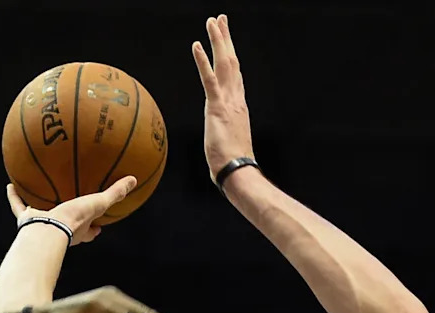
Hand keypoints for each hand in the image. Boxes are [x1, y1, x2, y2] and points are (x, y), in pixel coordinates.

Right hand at [7, 177, 136, 245]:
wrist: (47, 231)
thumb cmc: (73, 222)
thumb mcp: (98, 204)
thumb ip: (114, 194)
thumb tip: (133, 180)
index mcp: (78, 231)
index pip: (90, 232)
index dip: (96, 229)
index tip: (100, 225)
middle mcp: (60, 231)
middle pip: (66, 227)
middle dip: (68, 219)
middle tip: (69, 208)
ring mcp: (42, 227)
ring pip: (41, 216)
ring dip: (39, 207)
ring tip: (36, 193)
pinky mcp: (26, 222)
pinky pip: (19, 207)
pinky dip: (15, 197)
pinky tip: (11, 185)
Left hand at [192, 14, 254, 179]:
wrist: (237, 171)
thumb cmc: (231, 164)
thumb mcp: (227, 144)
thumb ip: (223, 136)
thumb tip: (220, 146)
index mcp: (238, 106)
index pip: (234, 75)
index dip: (230, 55)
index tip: (227, 41)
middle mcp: (236, 98)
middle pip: (231, 62)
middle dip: (225, 39)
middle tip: (220, 19)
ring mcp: (228, 101)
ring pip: (223, 63)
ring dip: (217, 40)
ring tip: (211, 21)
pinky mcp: (217, 107)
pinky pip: (208, 79)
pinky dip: (202, 61)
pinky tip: (196, 45)